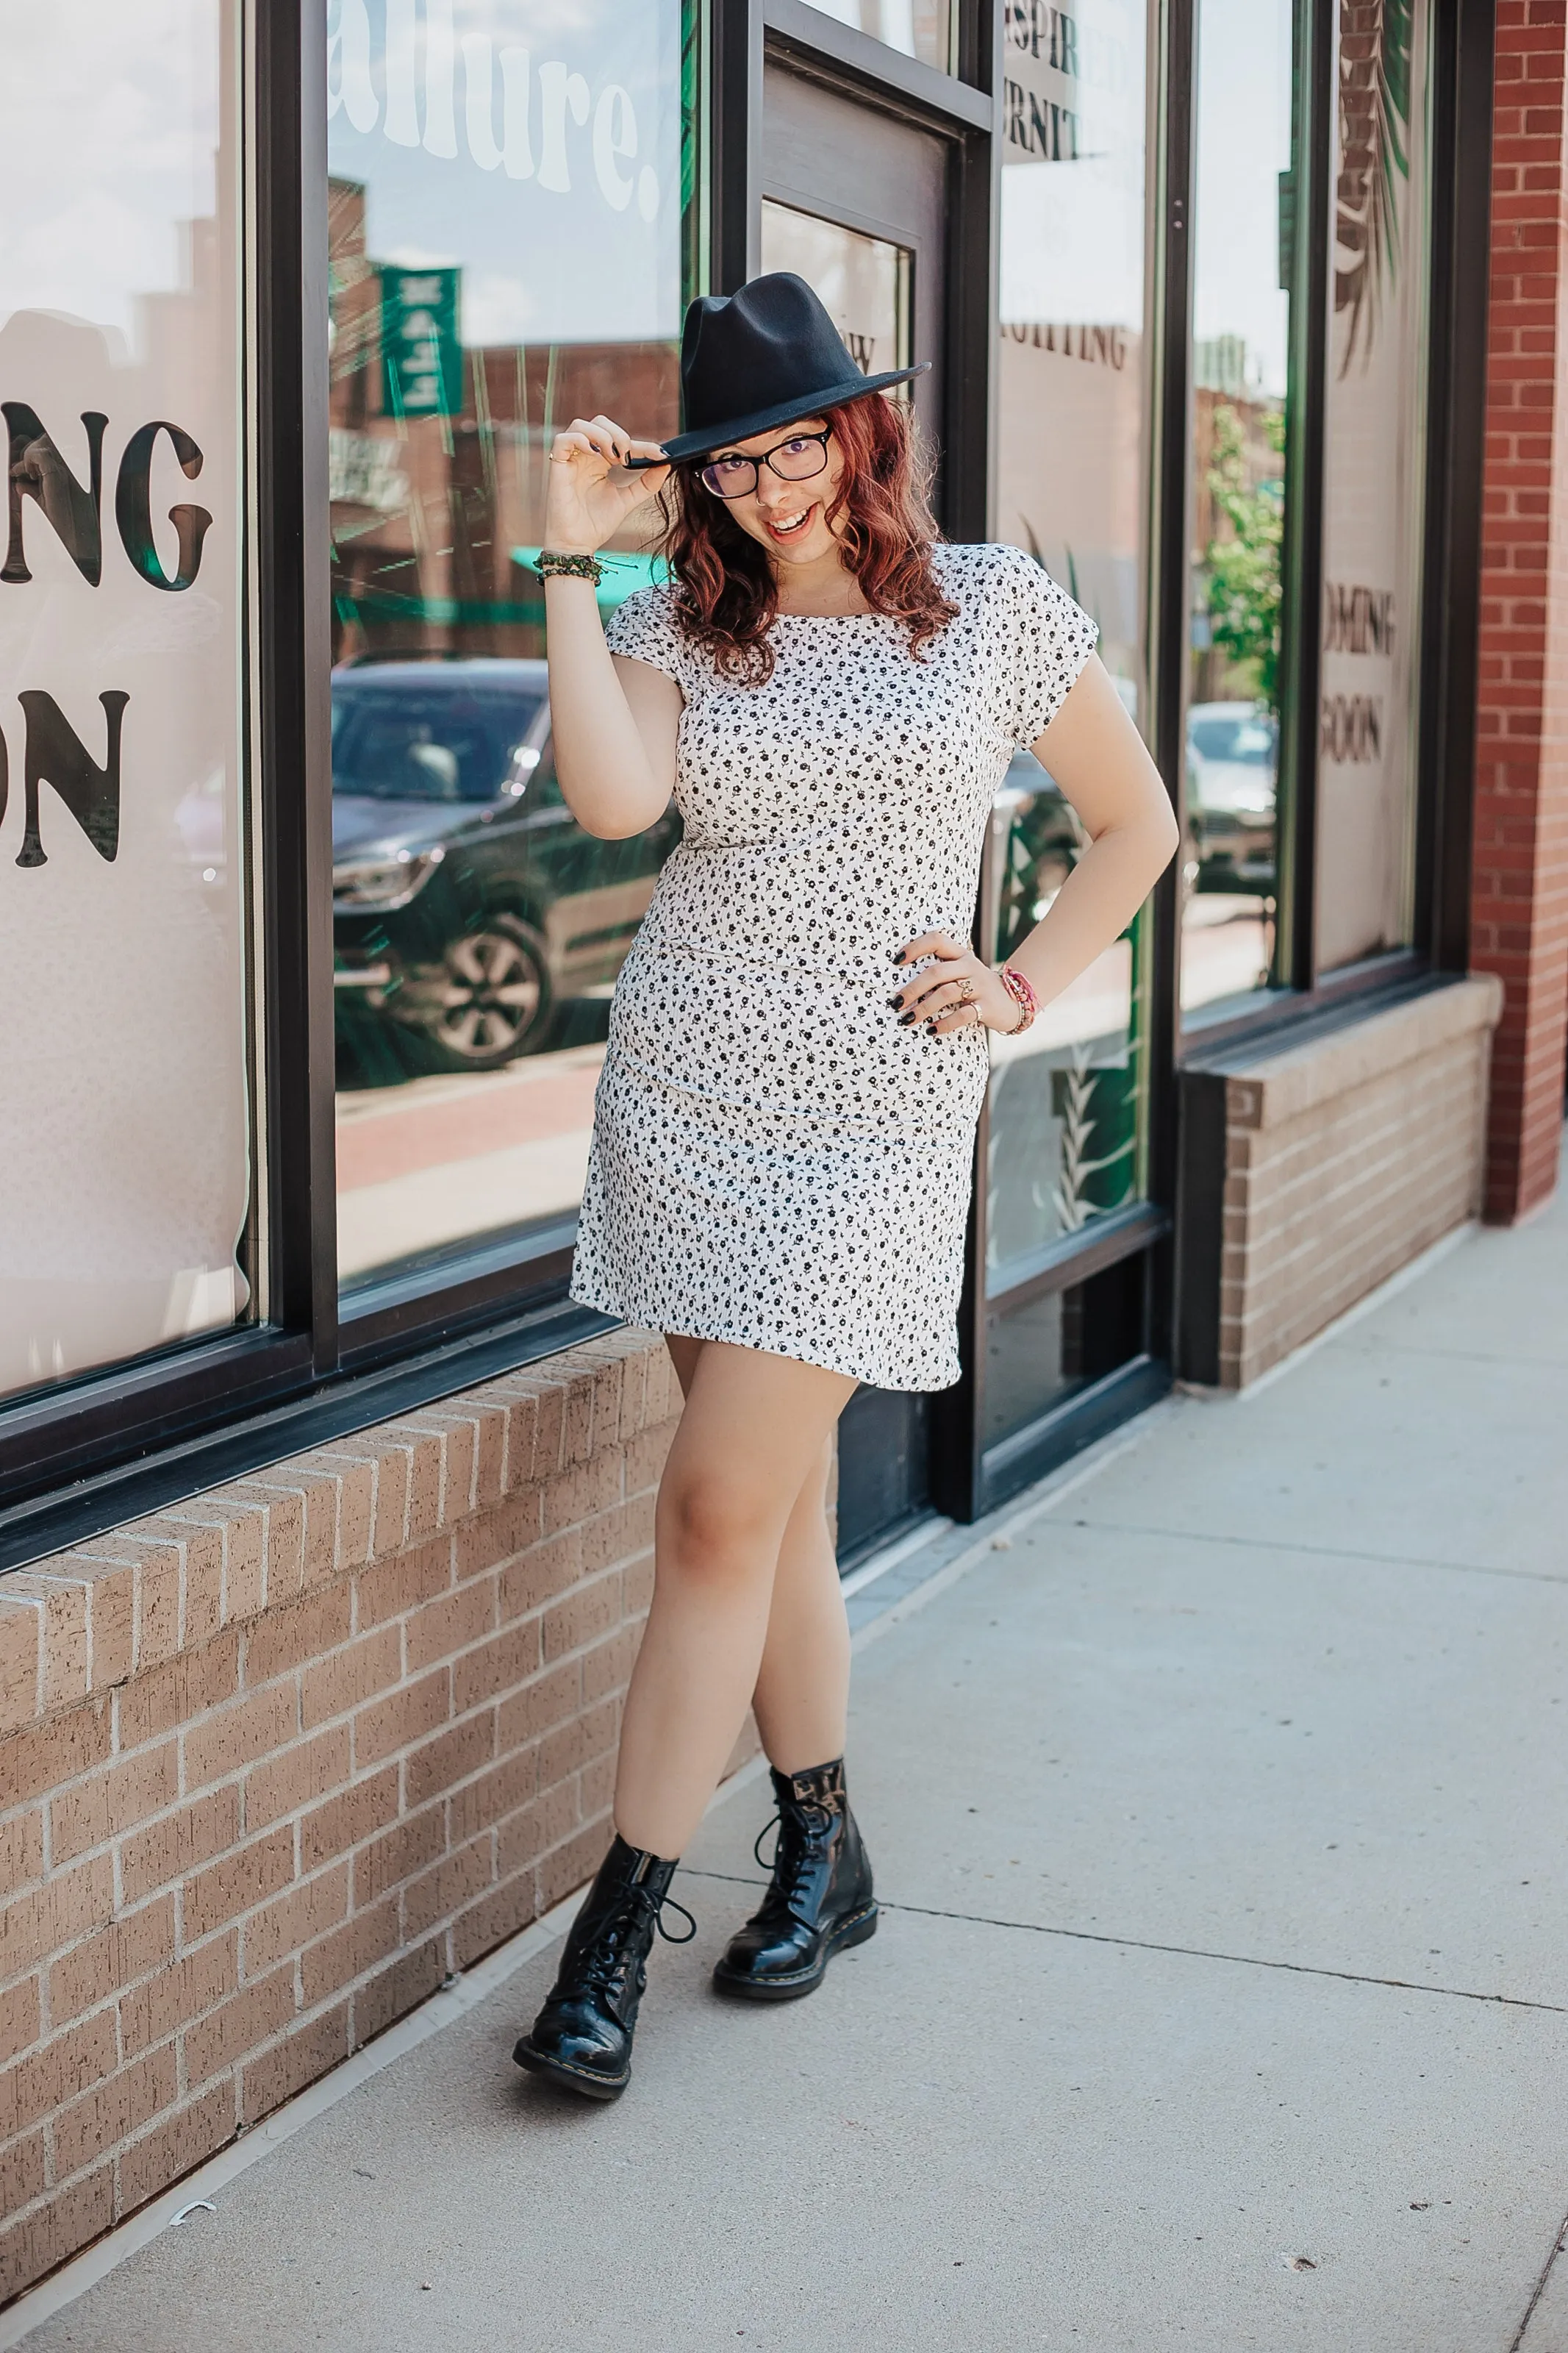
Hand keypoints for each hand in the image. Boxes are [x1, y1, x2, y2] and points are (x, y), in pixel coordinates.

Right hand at [545, 414, 670, 555]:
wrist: (578, 543)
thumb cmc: (597, 524)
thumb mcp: (629, 500)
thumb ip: (647, 483)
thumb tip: (666, 464)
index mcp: (600, 461)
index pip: (621, 441)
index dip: (643, 444)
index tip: (661, 454)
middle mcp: (585, 456)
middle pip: (599, 422)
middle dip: (618, 434)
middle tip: (626, 458)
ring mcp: (570, 459)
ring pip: (581, 425)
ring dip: (601, 435)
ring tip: (612, 457)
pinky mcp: (557, 465)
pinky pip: (563, 439)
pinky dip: (580, 440)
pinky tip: (593, 454)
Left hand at [891, 931, 1021, 1035]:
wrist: (1012, 1002)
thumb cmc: (975, 987)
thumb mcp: (961, 972)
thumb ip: (940, 971)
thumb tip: (901, 984)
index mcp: (960, 954)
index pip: (937, 940)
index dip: (915, 947)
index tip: (896, 962)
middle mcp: (970, 966)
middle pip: (936, 972)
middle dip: (913, 988)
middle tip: (896, 1003)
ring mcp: (979, 986)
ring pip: (946, 993)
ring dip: (924, 1008)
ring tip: (908, 1019)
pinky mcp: (986, 1007)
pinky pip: (962, 1015)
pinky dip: (945, 1023)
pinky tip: (932, 1030)